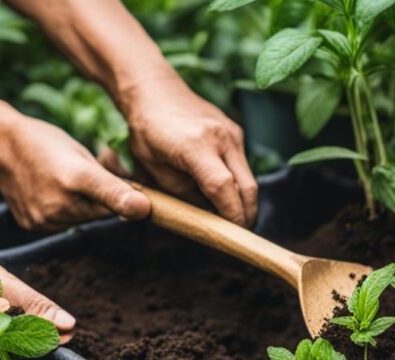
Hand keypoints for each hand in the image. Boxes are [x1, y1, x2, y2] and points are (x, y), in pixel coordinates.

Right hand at [0, 115, 149, 230]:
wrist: (0, 144)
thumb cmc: (47, 145)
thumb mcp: (84, 158)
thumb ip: (115, 186)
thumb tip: (143, 211)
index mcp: (78, 179)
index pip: (121, 203)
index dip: (127, 195)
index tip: (130, 190)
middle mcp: (60, 205)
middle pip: (99, 212)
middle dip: (100, 196)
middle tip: (85, 176)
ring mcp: (44, 220)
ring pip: (81, 218)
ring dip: (81, 205)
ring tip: (64, 182)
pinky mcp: (31, 226)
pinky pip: (61, 224)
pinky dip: (62, 212)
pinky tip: (51, 194)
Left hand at [120, 75, 257, 225]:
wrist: (154, 88)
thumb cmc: (146, 130)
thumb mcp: (154, 170)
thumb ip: (183, 196)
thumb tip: (207, 218)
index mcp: (195, 146)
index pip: (223, 189)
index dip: (231, 217)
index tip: (231, 236)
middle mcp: (221, 137)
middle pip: (248, 188)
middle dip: (246, 215)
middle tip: (236, 234)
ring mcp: (232, 132)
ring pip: (249, 179)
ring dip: (242, 200)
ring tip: (226, 216)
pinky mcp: (235, 131)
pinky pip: (242, 166)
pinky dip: (237, 184)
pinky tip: (221, 192)